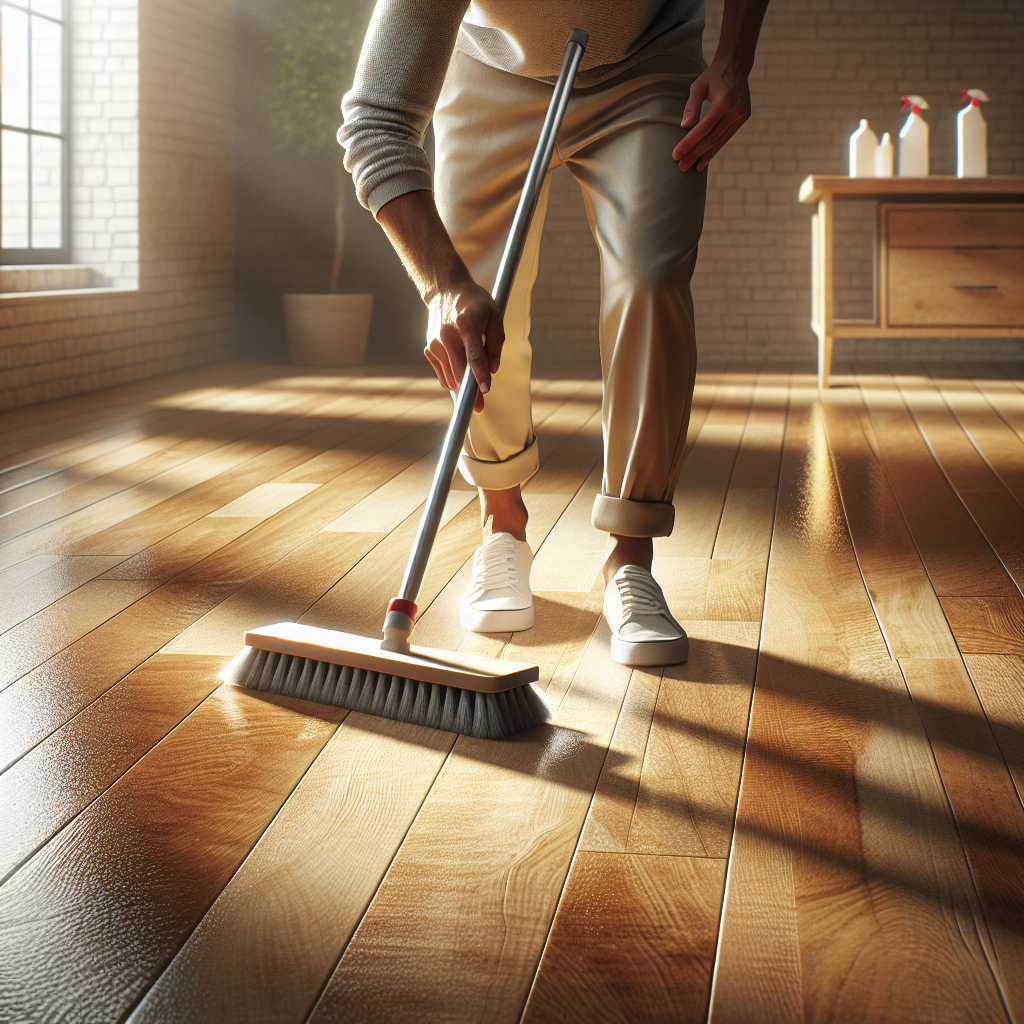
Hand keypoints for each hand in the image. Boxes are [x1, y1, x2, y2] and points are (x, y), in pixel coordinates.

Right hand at [424, 278, 504, 411]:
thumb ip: (496, 344)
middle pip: (459, 371)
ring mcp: (435, 343)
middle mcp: (446, 334)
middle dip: (470, 392)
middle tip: (479, 406)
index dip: (480, 374)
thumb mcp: (495, 316)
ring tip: (474, 388)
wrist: (446, 290)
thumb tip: (492, 369)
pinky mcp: (429, 349)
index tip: (485, 390)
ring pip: (450, 376)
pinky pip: (443, 374)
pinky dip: (453, 379)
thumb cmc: (476, 304)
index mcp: (465, 323)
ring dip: (461, 386)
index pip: (474, 355)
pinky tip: (461, 373)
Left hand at [672, 61, 751, 172]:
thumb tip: (684, 126)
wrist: (736, 65)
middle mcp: (735, 110)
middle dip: (694, 153)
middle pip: (711, 138)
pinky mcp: (743, 118)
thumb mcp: (698, 85)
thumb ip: (691, 106)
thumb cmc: (713, 75)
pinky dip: (714, 150)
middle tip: (681, 167)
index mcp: (724, 101)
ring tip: (690, 167)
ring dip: (704, 156)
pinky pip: (725, 138)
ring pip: (719, 141)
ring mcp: (741, 115)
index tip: (676, 154)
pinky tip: (703, 161)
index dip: (689, 143)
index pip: (703, 128)